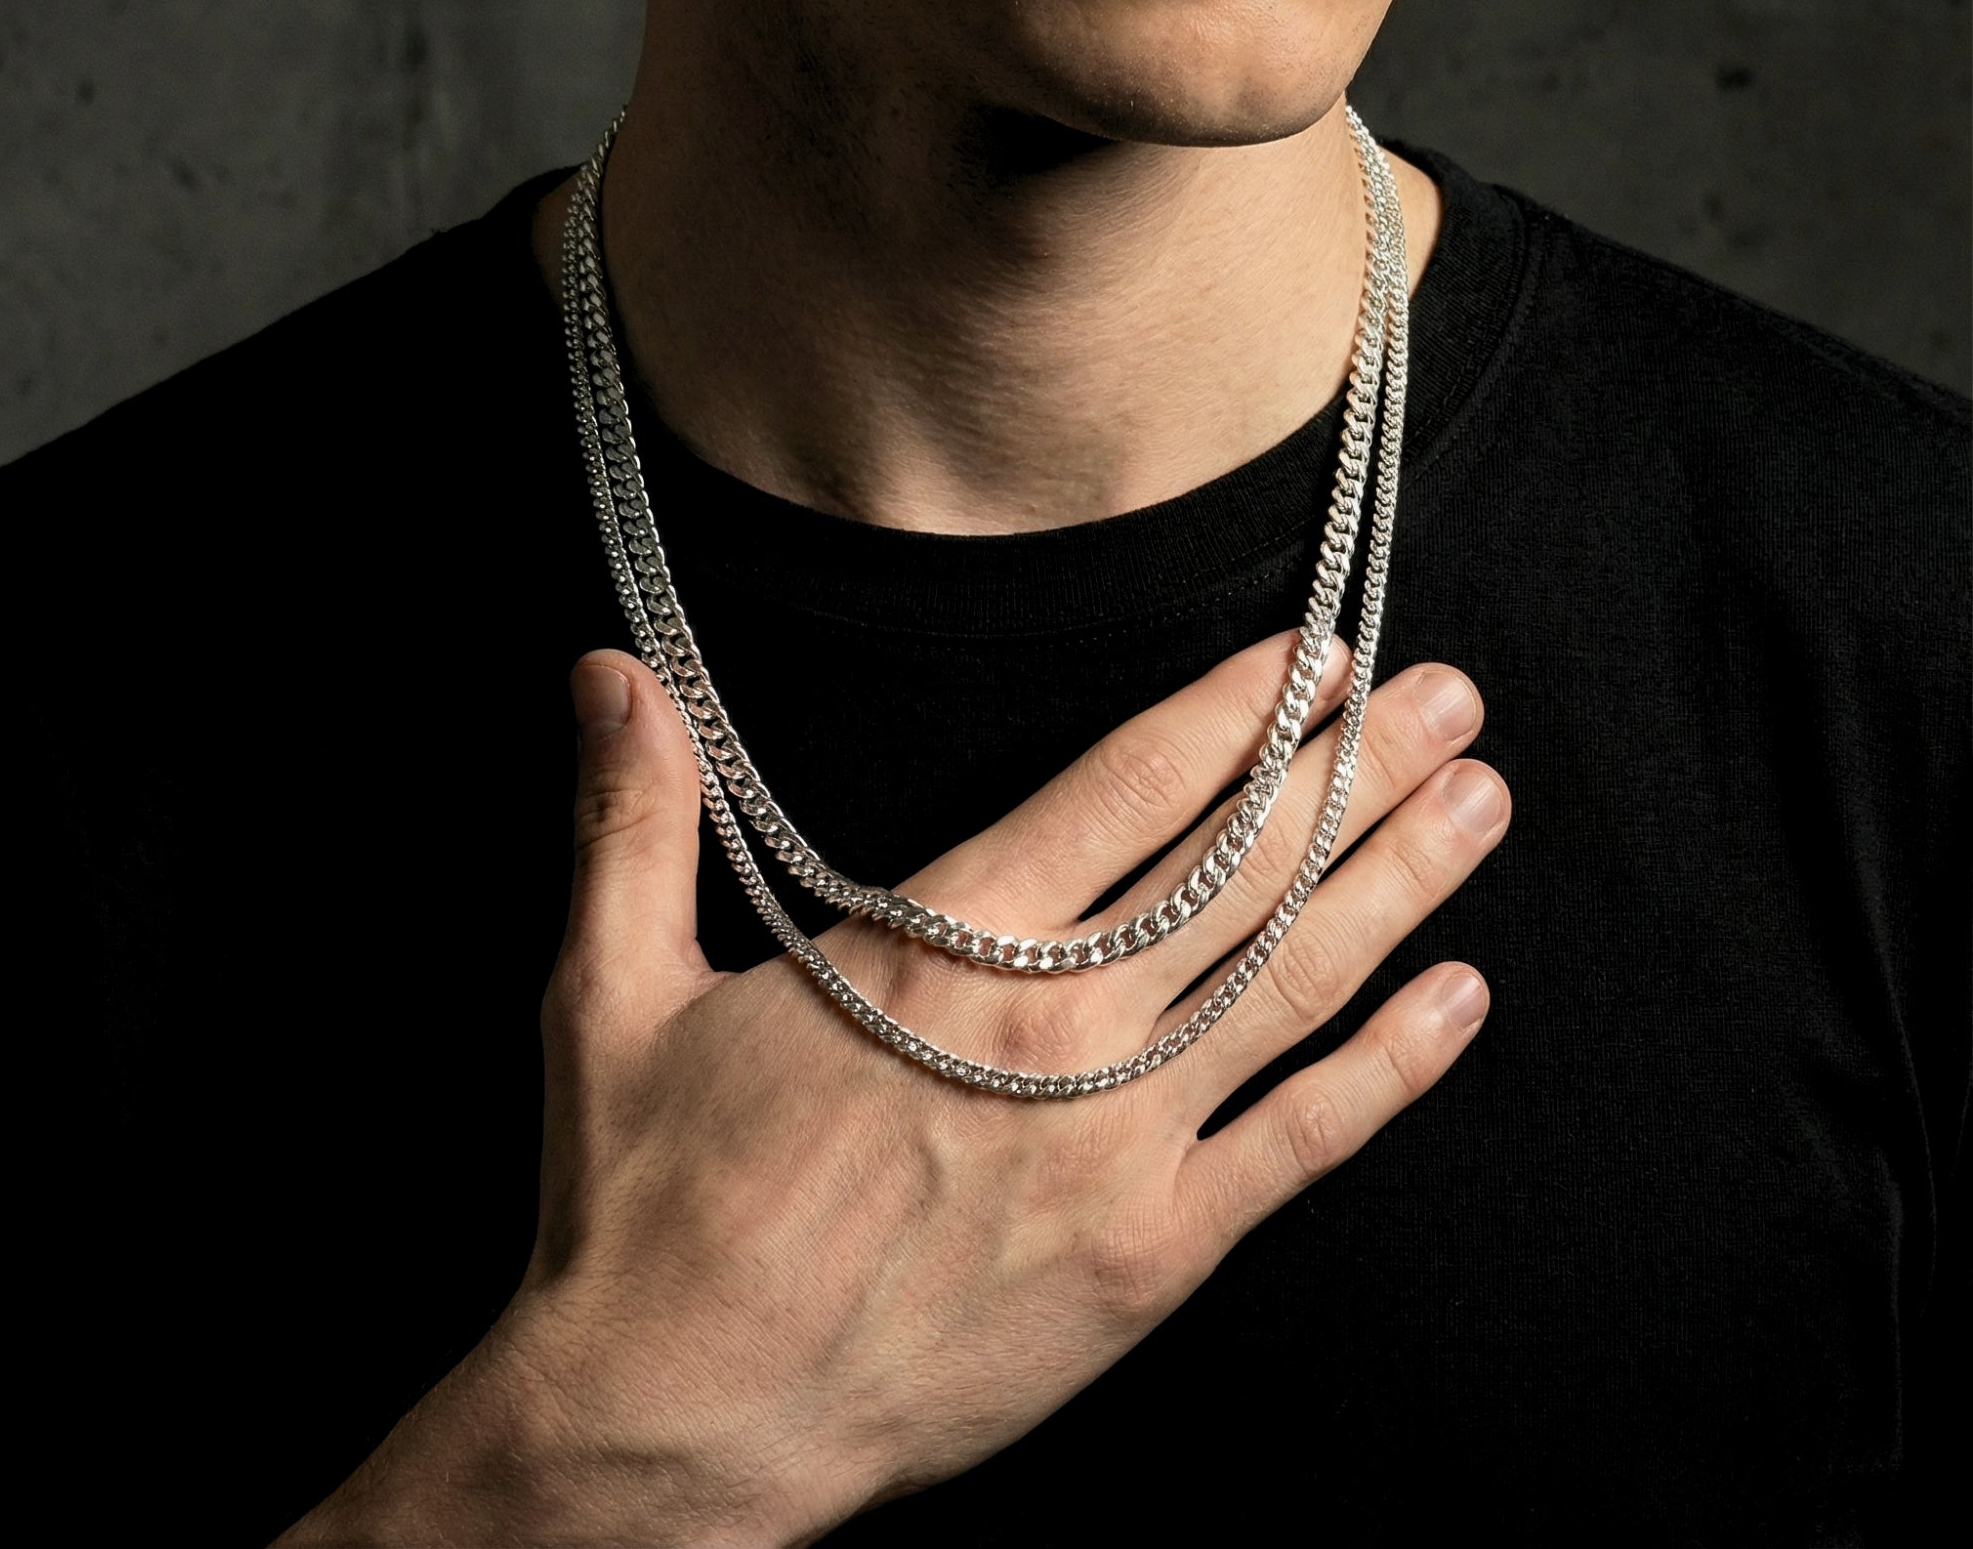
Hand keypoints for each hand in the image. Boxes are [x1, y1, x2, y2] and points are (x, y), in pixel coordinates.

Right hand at [278, 633, 1506, 1545]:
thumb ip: (632, 818)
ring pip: (1290, 987)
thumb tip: (605, 671)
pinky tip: (1458, 999)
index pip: (1126, 792)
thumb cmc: (649, 1205)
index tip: (1317, 654)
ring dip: (1395, 884)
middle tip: (1454, 696)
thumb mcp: (613, 995)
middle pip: (1240, 871)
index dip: (1235, 713)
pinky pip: (1296, 1144)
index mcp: (937, 952)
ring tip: (1480, 802)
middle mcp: (1051, 1034)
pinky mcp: (1148, 1258)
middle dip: (1355, 771)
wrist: (678, 1429)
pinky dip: (1387, 1069)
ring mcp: (1115, 1149)